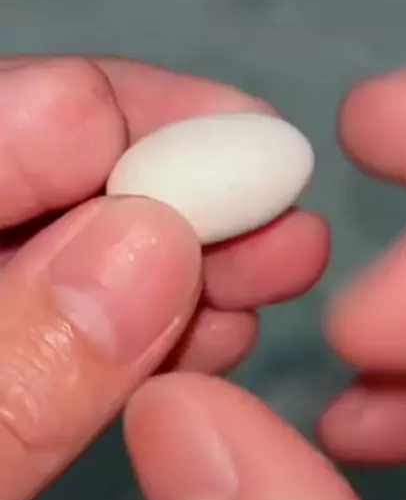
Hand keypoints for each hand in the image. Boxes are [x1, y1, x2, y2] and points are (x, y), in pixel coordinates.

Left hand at [0, 55, 326, 499]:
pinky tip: (210, 333)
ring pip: (70, 247)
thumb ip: (9, 379)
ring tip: (269, 277)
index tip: (255, 169)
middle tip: (284, 222)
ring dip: (179, 260)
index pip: (11, 119)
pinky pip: (66, 321)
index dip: (138, 132)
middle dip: (180, 191)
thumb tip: (153, 247)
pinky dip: (144, 324)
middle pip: (48, 170)